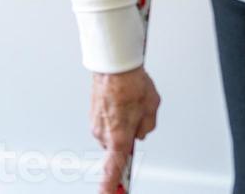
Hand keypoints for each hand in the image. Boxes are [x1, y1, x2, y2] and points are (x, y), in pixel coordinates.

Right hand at [90, 65, 160, 193]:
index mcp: (119, 138)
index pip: (113, 170)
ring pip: (113, 132)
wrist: (113, 64)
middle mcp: (104, 134)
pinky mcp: (93, 114)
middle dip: (129, 134)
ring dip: (122, 121)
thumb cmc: (130, 83)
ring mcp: (96, 124)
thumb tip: (141, 131)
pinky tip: (123, 98)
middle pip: (118, 146)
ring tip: (130, 101)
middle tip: (138, 114)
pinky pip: (107, 120)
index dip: (111, 186)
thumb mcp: (151, 106)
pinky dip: (116, 113)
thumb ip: (147, 126)